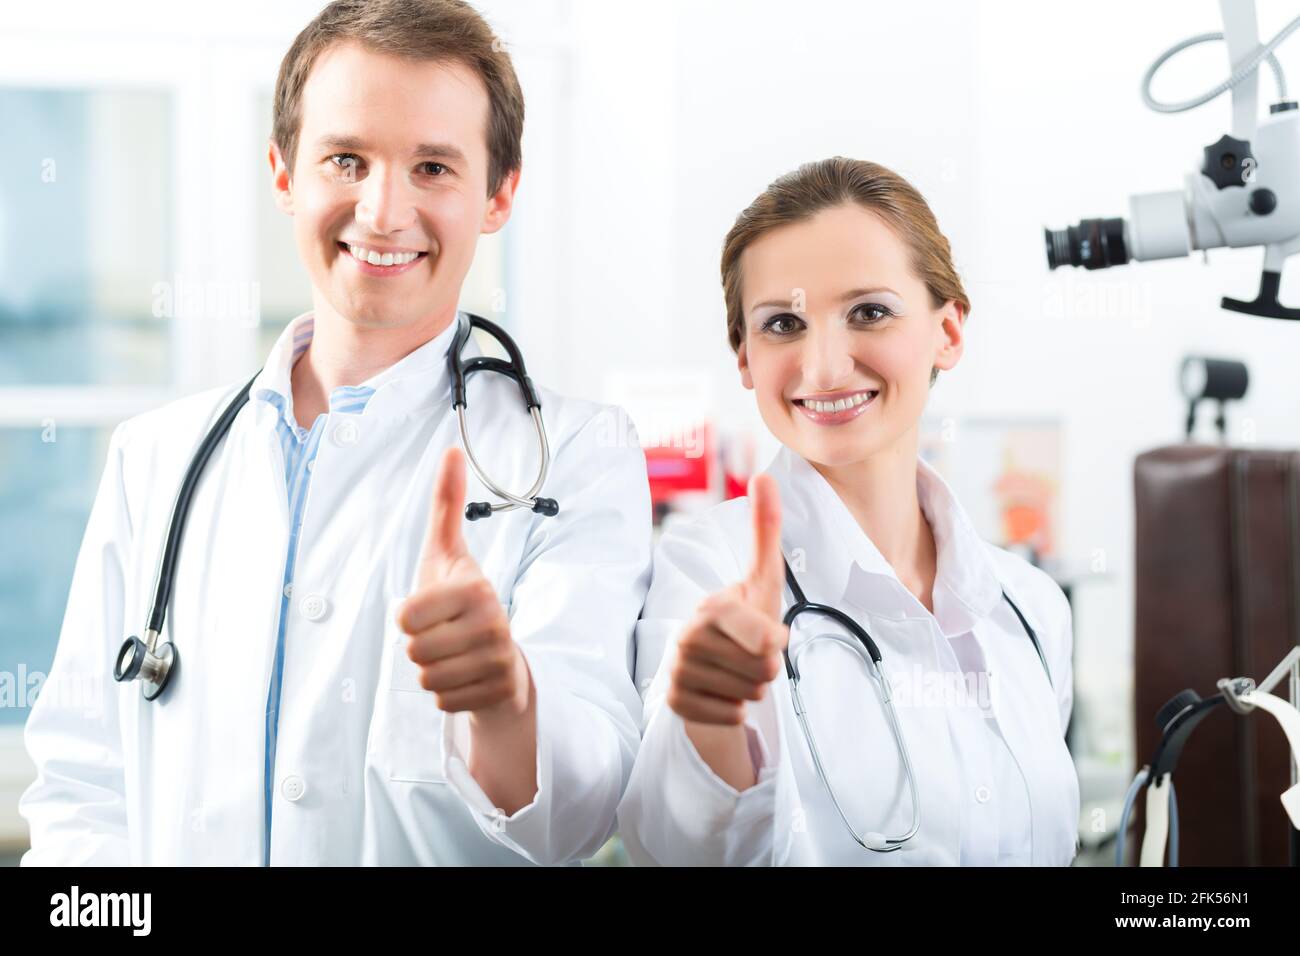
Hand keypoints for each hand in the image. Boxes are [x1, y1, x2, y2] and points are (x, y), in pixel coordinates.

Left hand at [398, 446, 530, 720]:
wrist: (502, 657)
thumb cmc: (463, 601)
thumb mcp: (447, 554)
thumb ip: (446, 504)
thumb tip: (451, 450)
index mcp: (476, 588)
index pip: (405, 617)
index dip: (409, 617)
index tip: (432, 610)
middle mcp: (493, 624)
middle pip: (413, 650)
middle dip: (421, 646)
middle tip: (445, 635)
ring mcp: (498, 661)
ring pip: (425, 678)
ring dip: (432, 671)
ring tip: (455, 655)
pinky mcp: (498, 692)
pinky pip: (442, 701)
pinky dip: (448, 693)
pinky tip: (466, 677)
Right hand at [667, 473, 787, 724]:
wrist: (708, 664)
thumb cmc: (743, 620)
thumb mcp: (761, 580)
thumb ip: (765, 530)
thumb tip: (764, 475)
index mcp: (712, 607)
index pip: (762, 638)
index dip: (774, 642)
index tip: (772, 637)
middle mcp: (688, 637)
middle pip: (762, 671)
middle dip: (766, 667)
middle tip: (749, 654)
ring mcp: (678, 671)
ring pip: (749, 695)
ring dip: (752, 688)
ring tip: (736, 670)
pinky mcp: (676, 702)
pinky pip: (731, 716)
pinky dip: (735, 709)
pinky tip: (722, 690)